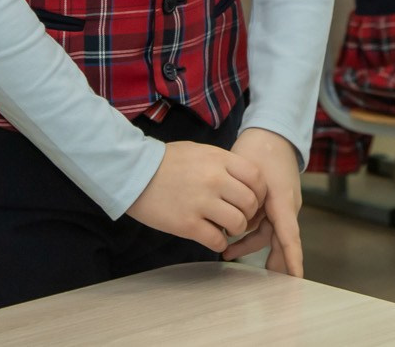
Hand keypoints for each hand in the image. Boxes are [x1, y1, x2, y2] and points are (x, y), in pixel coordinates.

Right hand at [127, 139, 264, 255]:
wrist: (134, 173)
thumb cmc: (167, 161)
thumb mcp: (200, 151)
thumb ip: (223, 164)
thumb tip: (243, 181)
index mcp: (220, 160)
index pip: (257, 178)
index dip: (260, 192)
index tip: (252, 199)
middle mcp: (215, 180)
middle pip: (251, 203)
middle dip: (249, 213)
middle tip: (239, 216)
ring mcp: (202, 203)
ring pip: (238, 224)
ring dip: (235, 229)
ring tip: (225, 227)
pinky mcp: (188, 225)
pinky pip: (217, 240)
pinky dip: (219, 242)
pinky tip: (212, 237)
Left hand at [221, 129, 303, 276]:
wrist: (270, 131)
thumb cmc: (260, 151)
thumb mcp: (250, 176)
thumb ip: (246, 204)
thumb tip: (239, 228)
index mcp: (283, 202)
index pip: (289, 238)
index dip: (292, 260)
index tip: (296, 280)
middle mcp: (286, 207)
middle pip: (278, 242)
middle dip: (273, 263)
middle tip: (269, 286)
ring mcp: (281, 205)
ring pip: (267, 233)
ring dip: (249, 243)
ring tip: (227, 251)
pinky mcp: (274, 201)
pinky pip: (264, 223)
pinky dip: (250, 231)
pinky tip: (233, 236)